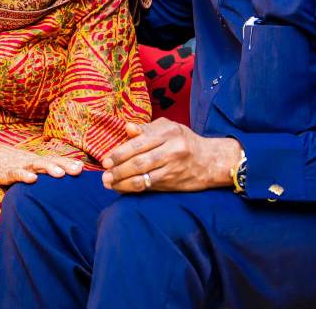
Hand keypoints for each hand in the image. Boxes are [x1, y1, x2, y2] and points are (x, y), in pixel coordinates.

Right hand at [0, 135, 83, 184]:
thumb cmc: (5, 162)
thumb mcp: (24, 166)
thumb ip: (37, 172)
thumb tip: (53, 180)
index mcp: (35, 159)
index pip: (55, 160)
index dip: (68, 163)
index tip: (83, 168)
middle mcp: (30, 160)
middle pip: (50, 161)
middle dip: (65, 165)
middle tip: (79, 170)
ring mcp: (19, 165)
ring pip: (36, 165)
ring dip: (49, 169)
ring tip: (60, 174)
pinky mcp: (6, 171)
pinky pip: (17, 173)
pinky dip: (25, 176)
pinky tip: (32, 179)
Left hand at [101, 119, 241, 192]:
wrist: (210, 160)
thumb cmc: (184, 140)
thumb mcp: (168, 128)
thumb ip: (146, 129)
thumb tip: (127, 128)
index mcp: (168, 132)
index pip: (139, 143)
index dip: (120, 153)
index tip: (106, 160)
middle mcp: (172, 150)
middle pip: (139, 162)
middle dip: (118, 170)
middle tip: (104, 175)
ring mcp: (173, 168)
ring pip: (144, 177)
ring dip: (123, 182)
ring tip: (109, 183)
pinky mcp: (173, 183)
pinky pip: (150, 186)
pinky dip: (134, 188)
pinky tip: (122, 189)